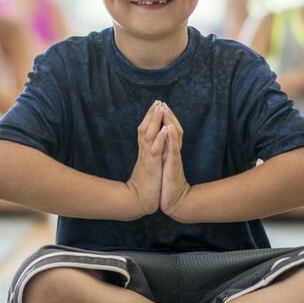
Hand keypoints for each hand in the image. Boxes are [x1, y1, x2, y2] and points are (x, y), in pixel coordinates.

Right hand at [126, 101, 166, 217]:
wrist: (138, 201)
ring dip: (155, 121)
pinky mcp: (152, 166)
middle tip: (157, 101)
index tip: (155, 106)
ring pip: (149, 135)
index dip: (149, 118)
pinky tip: (166, 129)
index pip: (144, 131)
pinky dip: (160, 138)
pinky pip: (156, 150)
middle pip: (145, 129)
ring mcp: (147, 158)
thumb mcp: (147, 167)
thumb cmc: (144, 186)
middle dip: (152, 114)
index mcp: (144, 152)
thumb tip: (150, 148)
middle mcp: (144, 152)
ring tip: (160, 108)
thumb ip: (148, 156)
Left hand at [158, 103, 189, 217]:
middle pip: (174, 130)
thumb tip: (161, 144)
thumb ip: (165, 154)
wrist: (174, 202)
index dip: (167, 119)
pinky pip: (173, 150)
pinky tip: (169, 129)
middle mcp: (173, 153)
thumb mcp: (164, 166)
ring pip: (174, 137)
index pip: (171, 132)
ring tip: (165, 110)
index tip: (160, 106)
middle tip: (162, 102)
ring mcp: (174, 159)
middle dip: (168, 116)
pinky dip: (171, 139)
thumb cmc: (167, 185)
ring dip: (170, 123)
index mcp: (170, 152)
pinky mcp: (173, 167)